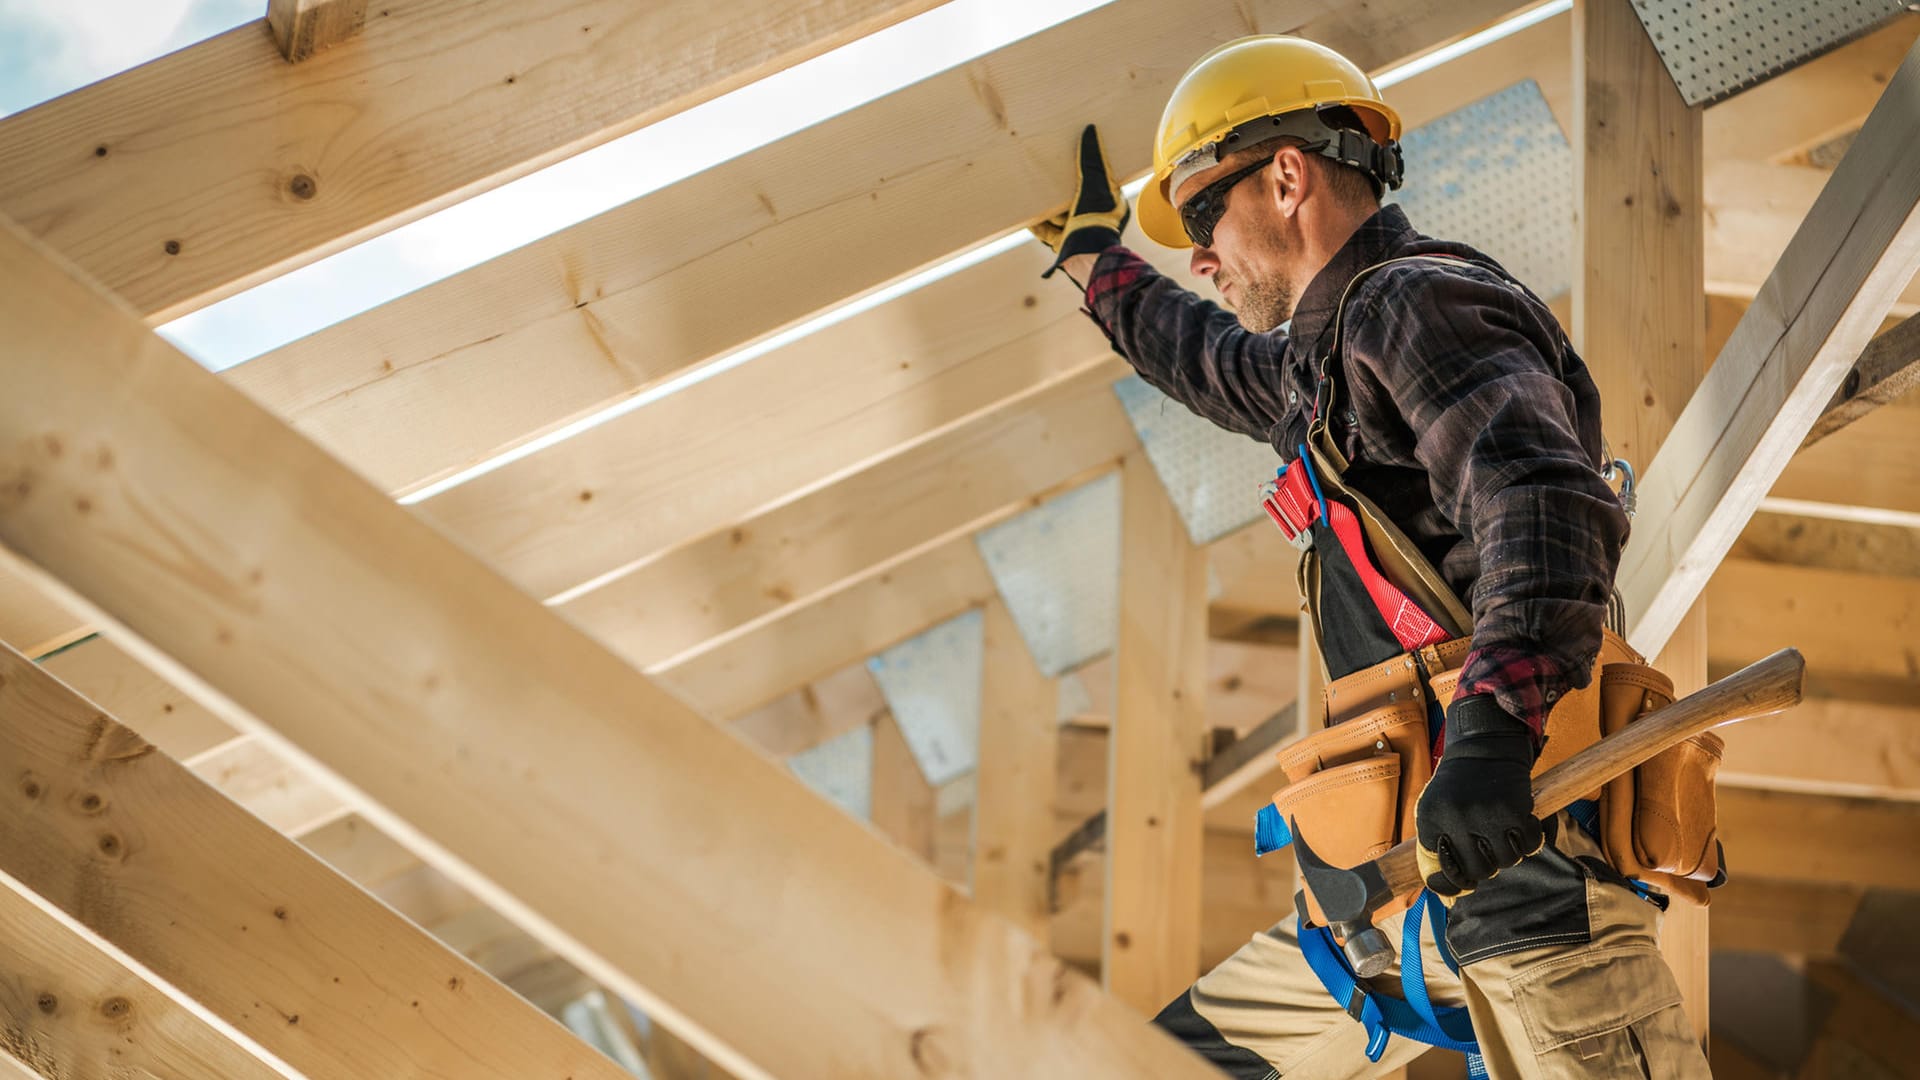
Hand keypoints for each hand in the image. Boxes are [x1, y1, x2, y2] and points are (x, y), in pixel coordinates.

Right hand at [1031, 124, 1129, 279]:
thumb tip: (1090, 130)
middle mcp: (1095, 218)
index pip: (1097, 181)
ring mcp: (1078, 232)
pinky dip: (1035, 222)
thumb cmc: (1097, 219)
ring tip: (1031, 189)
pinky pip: (1046, 231)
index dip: (1085, 169)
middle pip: (1074, 197)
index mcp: (1110, 204)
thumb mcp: (1096, 183)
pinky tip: (1024, 213)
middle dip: (1060, 188)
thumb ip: (1092, 158)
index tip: (1071, 156)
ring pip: (1058, 214)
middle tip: (1047, 171)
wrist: (1087, 257)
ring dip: (1046, 205)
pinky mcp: (1062, 244)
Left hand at [1415, 695, 1544, 899]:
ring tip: (1503, 834)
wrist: (1484, 745)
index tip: (1462, 877)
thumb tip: (1448, 894)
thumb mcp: (1435, 809)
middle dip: (1486, 867)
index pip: (1442, 870)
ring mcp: (1487, 815)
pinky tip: (1522, 825)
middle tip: (1488, 849)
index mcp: (1431, 819)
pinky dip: (1530, 841)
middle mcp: (1456, 819)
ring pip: (1506, 862)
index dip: (1454, 878)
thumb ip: (1438, 847)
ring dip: (1508, 853)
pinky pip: (1529, 846)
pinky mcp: (1515, 810)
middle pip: (1478, 871)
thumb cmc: (1459, 785)